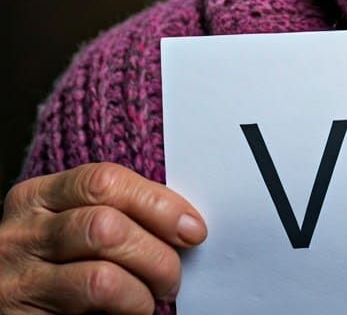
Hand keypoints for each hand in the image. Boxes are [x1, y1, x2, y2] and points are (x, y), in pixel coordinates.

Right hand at [0, 161, 206, 313]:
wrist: (8, 304)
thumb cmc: (51, 263)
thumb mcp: (69, 224)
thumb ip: (111, 213)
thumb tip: (181, 223)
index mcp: (37, 197)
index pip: (104, 181)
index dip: (158, 202)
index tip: (192, 227)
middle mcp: (20, 234)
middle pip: (107, 227)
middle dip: (156, 252)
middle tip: (174, 274)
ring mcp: (16, 280)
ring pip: (101, 276)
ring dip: (143, 288)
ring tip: (155, 296)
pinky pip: (86, 310)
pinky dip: (124, 309)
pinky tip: (133, 311)